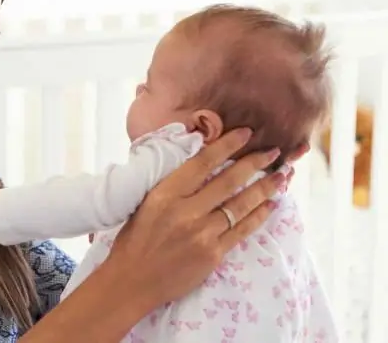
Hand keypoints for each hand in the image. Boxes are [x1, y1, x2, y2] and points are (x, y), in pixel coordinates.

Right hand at [103, 128, 291, 308]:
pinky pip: (242, 230)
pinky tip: (271, 205)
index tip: (245, 133)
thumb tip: (200, 164)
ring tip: (282, 176)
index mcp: (166, 194)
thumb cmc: (135, 239)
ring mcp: (201, 234)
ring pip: (241, 205)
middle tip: (274, 151)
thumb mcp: (147, 203)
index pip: (202, 162)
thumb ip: (173, 185)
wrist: (132, 280)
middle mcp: (186, 211)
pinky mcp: (212, 254)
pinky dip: (259, 215)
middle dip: (255, 163)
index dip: (226, 145)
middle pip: (228, 181)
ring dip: (265, 188)